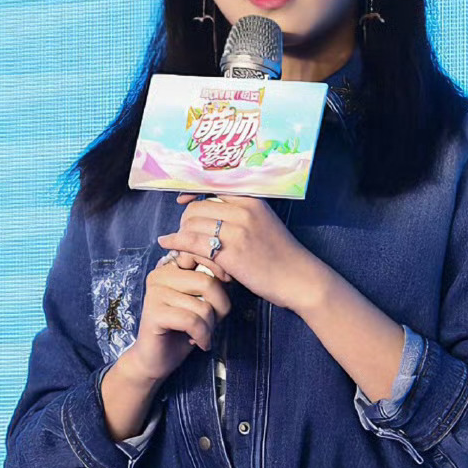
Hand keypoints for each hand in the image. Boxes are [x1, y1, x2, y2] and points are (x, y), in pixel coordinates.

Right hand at [125, 249, 232, 384]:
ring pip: (202, 306)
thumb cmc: (184, 331)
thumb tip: (231, 271)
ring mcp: (154, 293)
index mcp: (171, 267)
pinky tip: (199, 342)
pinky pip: (192, 321)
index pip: (204, 257)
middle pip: (208, 282)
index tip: (222, 298)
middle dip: (219, 308)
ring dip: (210, 327)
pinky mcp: (154, 313)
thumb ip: (212, 283)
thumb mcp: (203, 301)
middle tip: (212, 323)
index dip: (222, 276)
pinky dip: (202, 336)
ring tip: (202, 334)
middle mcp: (160, 275)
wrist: (156, 360)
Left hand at [157, 193, 319, 309]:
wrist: (299, 278)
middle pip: (196, 208)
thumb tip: (207, 211)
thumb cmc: (280, 254)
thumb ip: (240, 213)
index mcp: (251, 199)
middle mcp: (243, 210)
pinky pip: (192, 242)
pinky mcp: (230, 252)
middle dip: (185, 223)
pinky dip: (176, 244)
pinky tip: (168, 245)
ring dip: (182, 238)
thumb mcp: (263, 222)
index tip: (182, 202)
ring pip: (191, 225)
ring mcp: (237, 230)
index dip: (191, 194)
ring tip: (186, 254)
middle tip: (187, 239)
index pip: (210, 188)